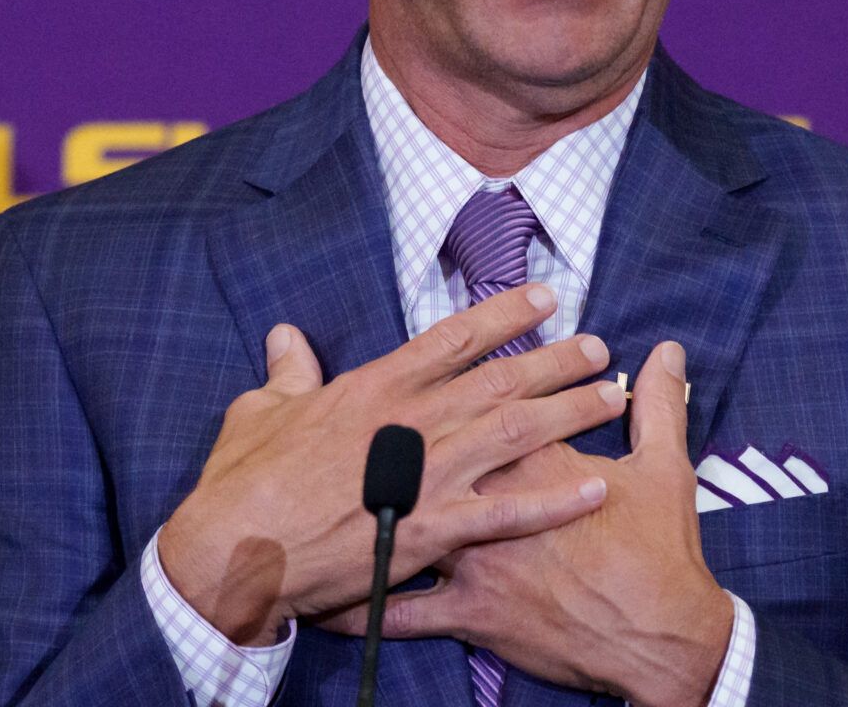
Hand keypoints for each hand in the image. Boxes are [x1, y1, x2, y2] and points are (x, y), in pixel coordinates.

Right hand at [159, 284, 625, 644]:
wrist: (234, 549)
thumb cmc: (242, 482)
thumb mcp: (259, 411)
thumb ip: (287, 373)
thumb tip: (287, 338)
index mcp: (374, 386)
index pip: (454, 337)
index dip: (505, 313)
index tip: (545, 297)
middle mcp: (411, 420)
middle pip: (501, 379)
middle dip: (557, 360)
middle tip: (599, 347)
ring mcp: (426, 473)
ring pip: (517, 433)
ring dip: (570, 413)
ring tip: (613, 398)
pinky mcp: (431, 528)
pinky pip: (508, 511)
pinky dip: (555, 499)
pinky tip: (594, 487)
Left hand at [321, 341, 731, 706]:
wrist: (658, 637)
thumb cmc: (661, 554)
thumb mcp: (666, 468)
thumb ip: (660, 404)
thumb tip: (669, 353)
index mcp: (530, 460)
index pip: (486, 406)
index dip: (462, 386)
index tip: (441, 373)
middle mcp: (489, 501)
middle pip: (430, 459)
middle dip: (396, 441)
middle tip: (370, 419)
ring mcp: (472, 558)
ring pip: (403, 523)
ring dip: (360, 510)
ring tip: (318, 493)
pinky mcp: (468, 612)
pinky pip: (401, 609)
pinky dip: (360, 605)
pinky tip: (323, 600)